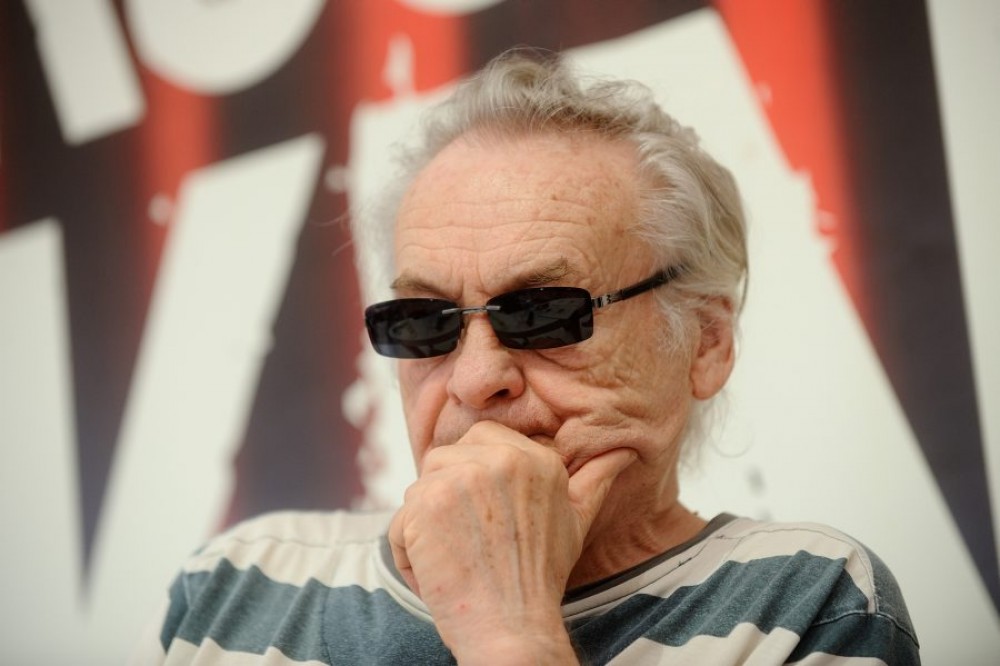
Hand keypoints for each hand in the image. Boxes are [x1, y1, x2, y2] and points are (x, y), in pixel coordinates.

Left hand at [388, 421, 634, 663]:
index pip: (482, 438)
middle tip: (468, 540)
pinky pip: (401, 520)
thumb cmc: (541, 578)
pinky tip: (437, 574)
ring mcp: (460, 477)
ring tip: (456, 560)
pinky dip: (409, 552)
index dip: (473, 475)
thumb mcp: (576, 522)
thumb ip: (595, 479)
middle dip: (446, 495)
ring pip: (419, 488)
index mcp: (535, 457)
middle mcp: (499, 458)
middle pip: (445, 457)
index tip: (484, 517)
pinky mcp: (426, 502)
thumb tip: (624, 451)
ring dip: (426, 526)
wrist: (512, 628)